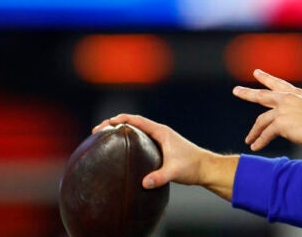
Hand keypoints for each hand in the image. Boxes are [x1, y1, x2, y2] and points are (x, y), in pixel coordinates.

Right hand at [92, 114, 235, 199]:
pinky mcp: (160, 148)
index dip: (118, 120)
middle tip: (96, 131)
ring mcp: (159, 140)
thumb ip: (160, 177)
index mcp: (161, 132)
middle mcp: (159, 132)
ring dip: (120, 132)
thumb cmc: (192, 167)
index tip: (104, 124)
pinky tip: (119, 151)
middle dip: (114, 124)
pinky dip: (127, 141)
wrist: (205, 169)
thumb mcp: (175, 172)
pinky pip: (139, 140)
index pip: (136, 120)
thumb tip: (144, 183)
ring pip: (136, 131)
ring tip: (102, 138)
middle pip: (133, 123)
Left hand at [233, 69, 301, 150]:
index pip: (278, 84)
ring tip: (248, 139)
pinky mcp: (280, 123)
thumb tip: (296, 120)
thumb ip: (301, 111)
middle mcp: (287, 99)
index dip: (266, 78)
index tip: (256, 73)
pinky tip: (255, 147)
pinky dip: (260, 141)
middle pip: (262, 95)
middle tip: (236, 91)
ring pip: (261, 120)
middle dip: (247, 93)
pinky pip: (266, 134)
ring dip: (254, 131)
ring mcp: (282, 110)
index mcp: (296, 94)